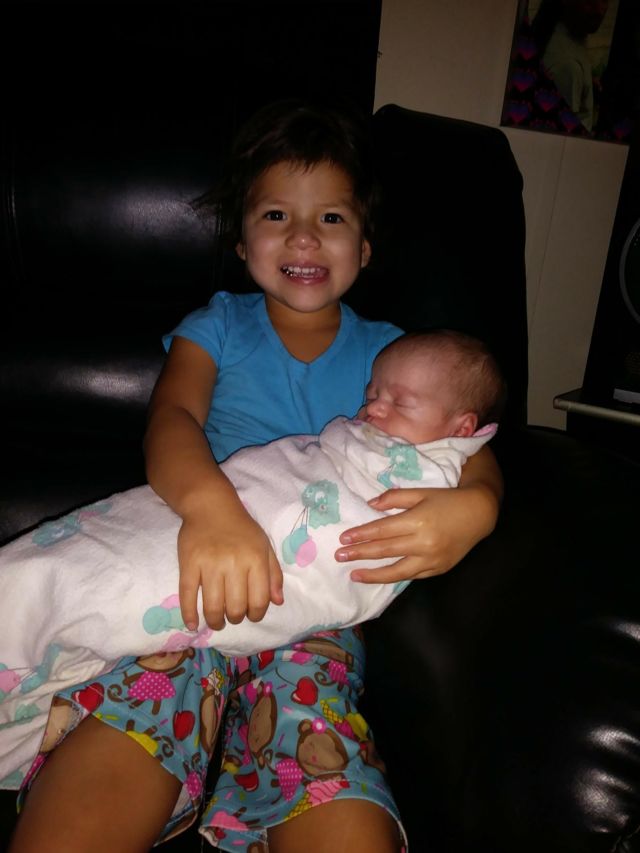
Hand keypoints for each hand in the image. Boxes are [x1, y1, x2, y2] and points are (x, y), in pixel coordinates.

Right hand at [177, 505, 283, 630]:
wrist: (211, 506)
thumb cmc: (242, 528)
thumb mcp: (264, 546)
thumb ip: (273, 574)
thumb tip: (278, 602)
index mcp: (255, 559)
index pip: (259, 599)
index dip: (257, 614)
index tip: (252, 615)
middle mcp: (234, 563)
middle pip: (236, 607)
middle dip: (236, 618)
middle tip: (233, 617)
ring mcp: (209, 564)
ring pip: (213, 606)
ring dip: (216, 621)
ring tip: (217, 622)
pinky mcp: (188, 564)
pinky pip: (187, 595)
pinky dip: (189, 614)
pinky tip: (192, 624)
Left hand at [335, 485, 499, 584]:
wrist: (480, 514)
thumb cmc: (448, 499)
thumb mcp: (422, 492)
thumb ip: (395, 498)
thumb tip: (371, 505)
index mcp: (417, 521)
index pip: (382, 531)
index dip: (361, 535)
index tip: (343, 539)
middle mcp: (423, 543)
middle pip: (385, 550)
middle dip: (360, 554)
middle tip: (339, 556)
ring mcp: (432, 559)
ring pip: (397, 571)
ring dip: (373, 574)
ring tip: (354, 575)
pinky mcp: (438, 569)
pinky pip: (413, 576)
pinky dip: (395, 576)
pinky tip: (381, 576)